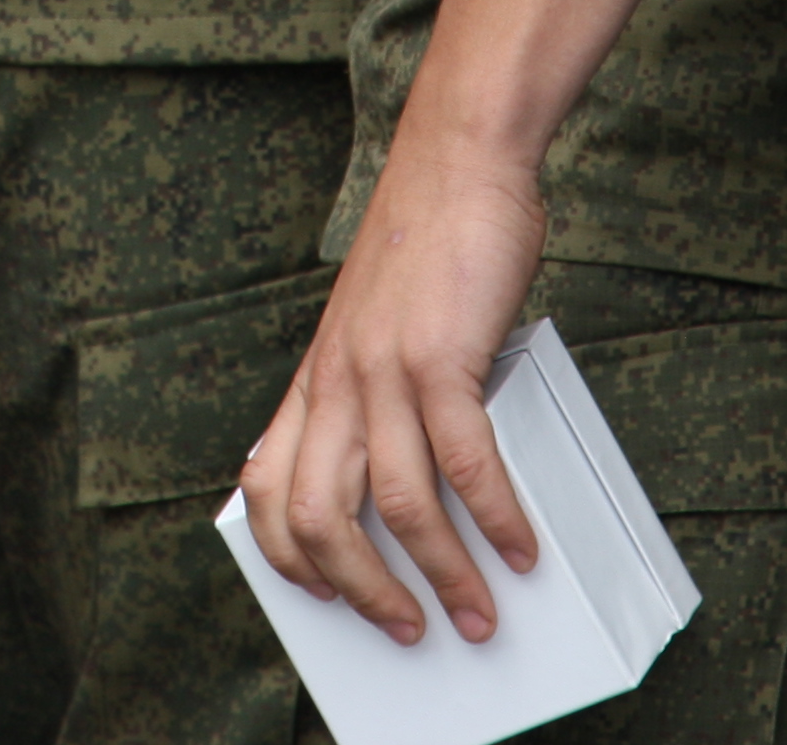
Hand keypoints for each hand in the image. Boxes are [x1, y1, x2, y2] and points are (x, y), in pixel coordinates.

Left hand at [240, 134, 549, 643]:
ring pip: (397, 507)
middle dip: (363, 592)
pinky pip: (464, 463)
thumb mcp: (375, 323)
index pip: (267, 488)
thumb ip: (380, 392)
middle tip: (407, 629)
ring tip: (476, 612)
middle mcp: (335, 381)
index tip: (323, 595)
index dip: (288, 555)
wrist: (457, 157)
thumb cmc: (428, 239)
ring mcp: (383, 370)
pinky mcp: (440, 357)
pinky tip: (519, 546)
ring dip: (442, 574)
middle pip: (319, 519)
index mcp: (314, 376)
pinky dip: (496, 517)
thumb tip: (420, 478)